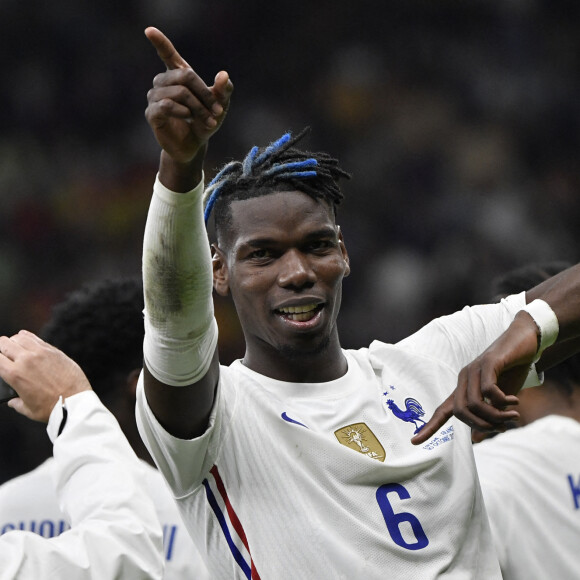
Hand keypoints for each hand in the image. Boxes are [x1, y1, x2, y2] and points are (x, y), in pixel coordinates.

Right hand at [0, 330, 91, 421]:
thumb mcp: (28, 410)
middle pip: (4, 343)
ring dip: (14, 342)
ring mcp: (40, 353)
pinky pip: (36, 338)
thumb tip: (12, 401)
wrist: (75, 401)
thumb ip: (16, 403)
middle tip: (3, 355)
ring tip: (15, 348)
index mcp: (14, 374)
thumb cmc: (52, 408)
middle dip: (1, 348)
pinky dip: (28, 339)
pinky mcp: (53, 350)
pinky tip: (28, 343)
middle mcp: (25, 360)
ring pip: (19, 337)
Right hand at [144, 27, 232, 164]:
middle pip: (184, 76)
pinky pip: (165, 105)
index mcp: (179, 76)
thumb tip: (223, 75)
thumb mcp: (220, 107)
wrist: (195, 146)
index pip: (167, 55)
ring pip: (177, 92)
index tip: (149, 30)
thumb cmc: (205, 122)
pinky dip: (182, 111)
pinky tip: (189, 118)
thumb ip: (224, 91)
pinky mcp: (152, 114)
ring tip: (208, 120)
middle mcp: (164, 83)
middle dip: (204, 93)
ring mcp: (155, 98)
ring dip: (197, 107)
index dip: (160, 42)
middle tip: (217, 111)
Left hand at [411, 311, 538, 444]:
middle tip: (503, 426)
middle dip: (482, 425)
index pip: (443, 410)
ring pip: (474, 403)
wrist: (524, 341)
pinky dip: (502, 401)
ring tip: (513, 416)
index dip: (430, 427)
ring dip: (496, 415)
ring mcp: (474, 369)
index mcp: (464, 388)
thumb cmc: (512, 370)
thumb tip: (477, 438)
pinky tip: (514, 400)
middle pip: (460, 412)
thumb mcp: (501, 398)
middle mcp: (464, 378)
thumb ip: (489, 414)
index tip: (414, 442)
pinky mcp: (488, 362)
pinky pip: (488, 390)